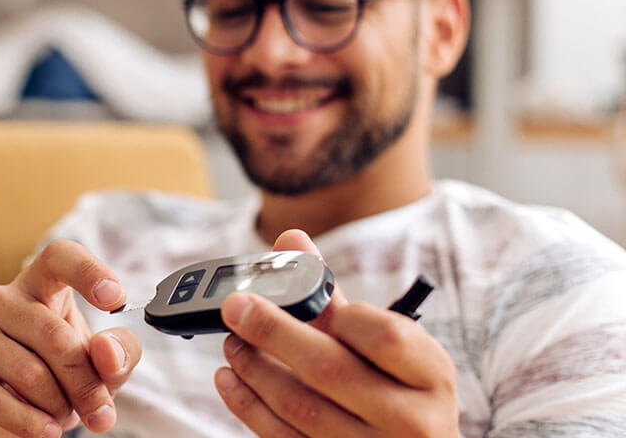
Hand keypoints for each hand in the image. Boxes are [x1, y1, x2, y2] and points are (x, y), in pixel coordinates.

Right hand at [0, 239, 142, 437]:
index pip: (59, 257)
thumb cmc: (57, 380)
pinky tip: (43, 430)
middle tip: (99, 412)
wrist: (3, 422)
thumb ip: (118, 355)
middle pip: (55, 336)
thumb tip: (108, 352)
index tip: (116, 299)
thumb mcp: (101, 368)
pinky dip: (27, 422)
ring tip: (62, 416)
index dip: (88, 272)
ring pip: (30, 373)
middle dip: (86, 384)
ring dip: (58, 406)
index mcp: (39, 285)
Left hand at [214, 230, 458, 436]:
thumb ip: (336, 296)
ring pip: (300, 407)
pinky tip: (229, 379)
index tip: (309, 300)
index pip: (385, 337)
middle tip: (235, 307)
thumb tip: (291, 241)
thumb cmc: (398, 388)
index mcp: (431, 377)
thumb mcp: (388, 346)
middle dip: (273, 333)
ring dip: (254, 370)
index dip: (342, 315)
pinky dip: (248, 406)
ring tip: (232, 343)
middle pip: (331, 370)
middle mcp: (410, 420)